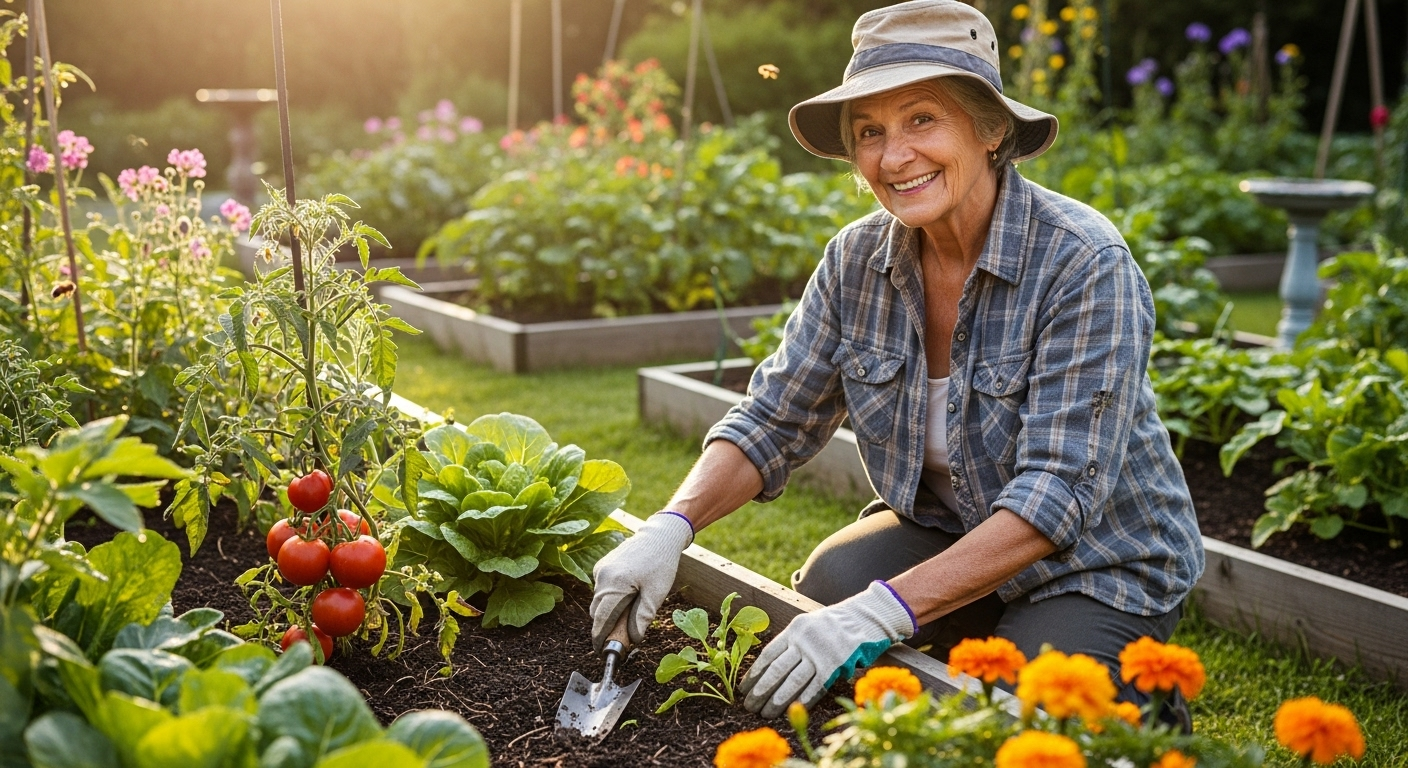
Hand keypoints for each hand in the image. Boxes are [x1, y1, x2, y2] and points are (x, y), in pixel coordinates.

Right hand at [589, 512, 693, 650]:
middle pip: (597, 612)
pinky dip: (611, 598)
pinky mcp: (602, 566)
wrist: (659, 535)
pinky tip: (629, 595)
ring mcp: (600, 570)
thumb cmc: (661, 563)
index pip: (601, 619)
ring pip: (599, 601)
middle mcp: (602, 576)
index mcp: (614, 584)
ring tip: (631, 612)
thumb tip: (633, 639)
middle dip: (607, 626)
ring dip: (609, 611)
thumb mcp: (657, 594)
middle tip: (624, 636)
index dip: (600, 638)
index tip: (602, 651)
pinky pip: (602, 589)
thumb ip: (642, 617)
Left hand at [739, 581, 914, 717]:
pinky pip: (814, 687)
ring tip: (765, 713)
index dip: (754, 673)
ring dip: (777, 700)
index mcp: (794, 629)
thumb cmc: (831, 626)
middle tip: (749, 706)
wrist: (864, 619)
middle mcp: (804, 641)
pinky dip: (801, 700)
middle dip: (761, 690)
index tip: (743, 689)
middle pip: (777, 670)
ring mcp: (819, 654)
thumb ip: (790, 643)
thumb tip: (767, 670)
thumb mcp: (807, 625)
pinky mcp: (834, 667)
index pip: (768, 655)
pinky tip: (790, 711)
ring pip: (793, 682)